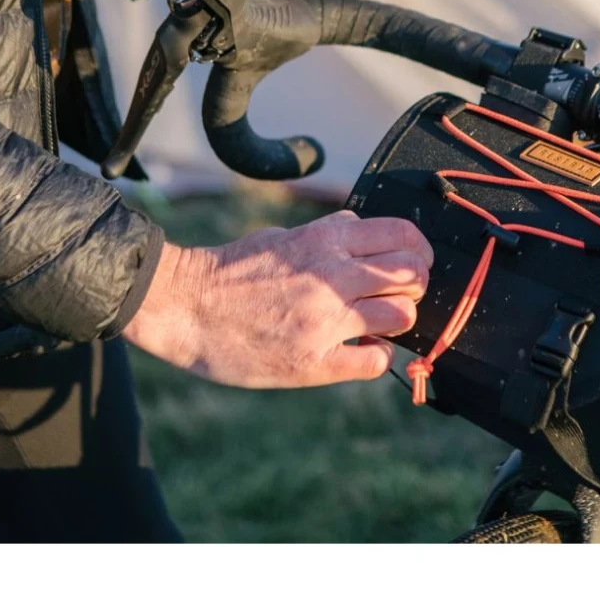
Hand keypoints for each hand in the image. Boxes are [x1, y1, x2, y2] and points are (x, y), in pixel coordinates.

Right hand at [122, 211, 431, 387]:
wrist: (181, 307)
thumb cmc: (228, 272)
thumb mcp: (281, 238)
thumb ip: (327, 239)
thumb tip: (365, 239)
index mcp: (323, 240)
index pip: (404, 236)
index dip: (418, 253)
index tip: (412, 265)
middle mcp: (331, 276)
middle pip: (413, 275)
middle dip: (413, 288)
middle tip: (395, 298)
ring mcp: (325, 321)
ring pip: (403, 317)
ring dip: (396, 323)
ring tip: (374, 326)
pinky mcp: (314, 362)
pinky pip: (376, 361)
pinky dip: (375, 358)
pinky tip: (356, 352)